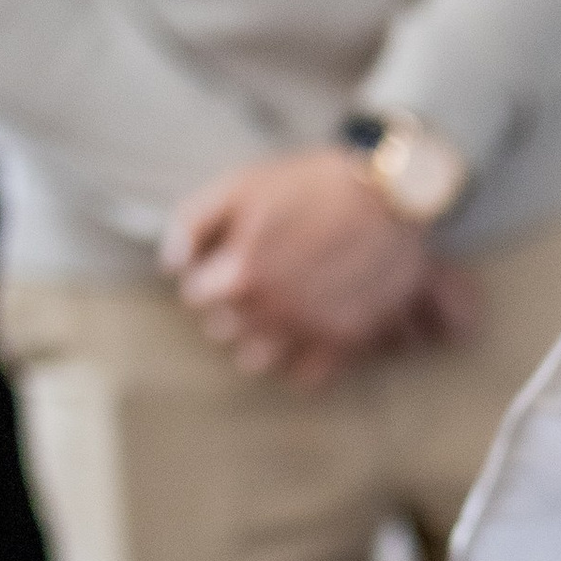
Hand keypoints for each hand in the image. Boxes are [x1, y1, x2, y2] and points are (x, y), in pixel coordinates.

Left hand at [165, 147, 477, 385]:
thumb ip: (193, 222)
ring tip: (273, 310)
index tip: (225, 259)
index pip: (196, 294)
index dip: (208, 271)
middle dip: (232, 304)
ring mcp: (310, 329)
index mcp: (241, 273)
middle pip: (224, 328)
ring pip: (258, 358)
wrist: (390, 195)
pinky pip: (308, 376)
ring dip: (258, 337)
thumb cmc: (313, 184)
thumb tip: (171, 264)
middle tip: (255, 277)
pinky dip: (300, 361)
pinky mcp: (346, 340)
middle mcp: (272, 310)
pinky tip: (303, 334)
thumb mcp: (242, 184)